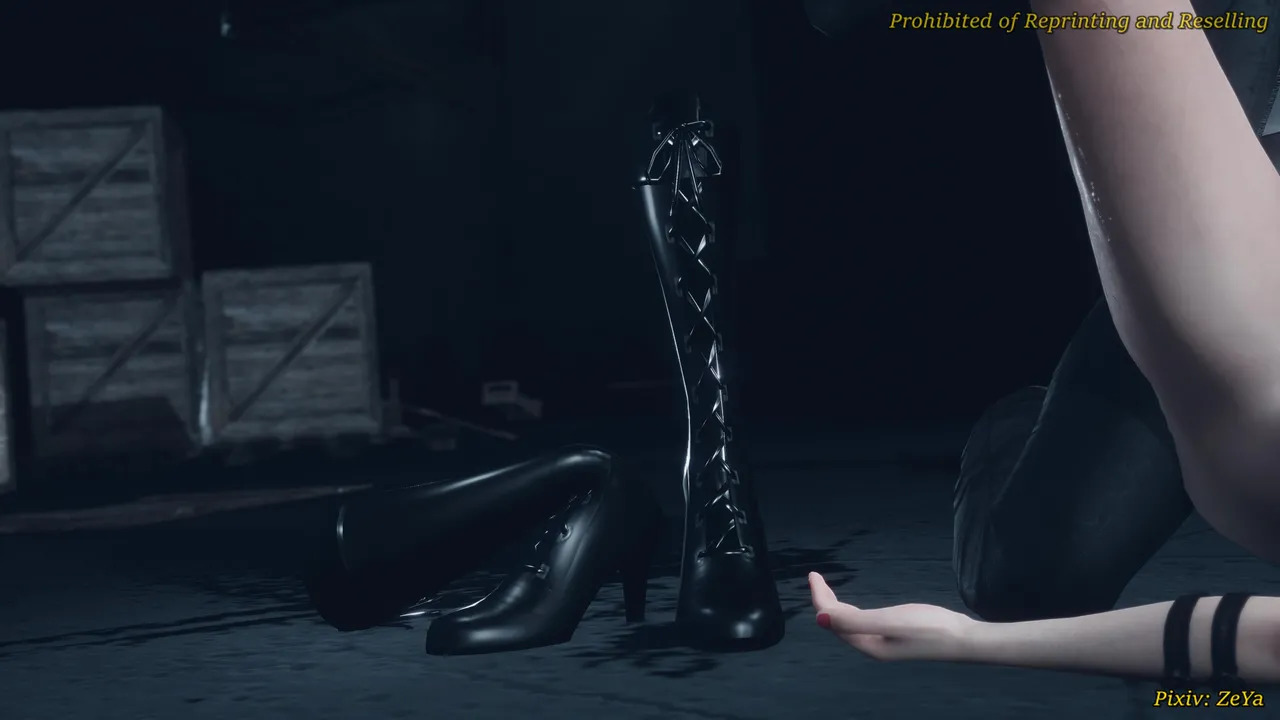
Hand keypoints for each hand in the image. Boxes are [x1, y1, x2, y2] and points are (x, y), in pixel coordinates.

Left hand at [808, 571, 977, 661]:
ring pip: (849, 623)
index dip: (819, 599)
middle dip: (823, 600)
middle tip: (815, 576)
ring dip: (834, 605)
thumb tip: (820, 618)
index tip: (813, 576)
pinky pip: (862, 622)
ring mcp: (882, 641)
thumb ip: (854, 621)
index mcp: (866, 644)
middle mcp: (871, 646)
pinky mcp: (894, 634)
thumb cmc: (929, 628)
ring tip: (824, 587)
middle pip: (837, 622)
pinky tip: (849, 606)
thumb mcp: (889, 621)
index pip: (831, 620)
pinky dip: (850, 610)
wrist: (963, 638)